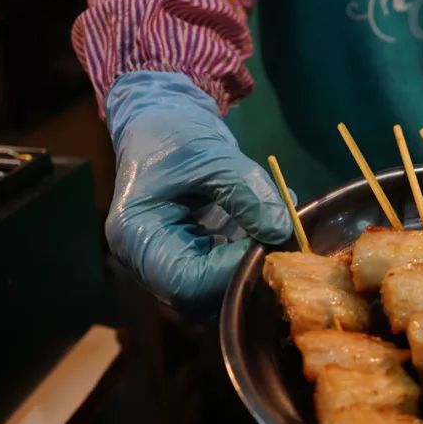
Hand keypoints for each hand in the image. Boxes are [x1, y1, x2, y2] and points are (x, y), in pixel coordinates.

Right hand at [105, 71, 292, 305]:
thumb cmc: (175, 136)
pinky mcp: (194, 260)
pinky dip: (254, 254)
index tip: (270, 242)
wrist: (163, 127)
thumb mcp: (213, 154)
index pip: (186, 282)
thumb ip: (248, 191)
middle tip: (285, 242)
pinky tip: (272, 225)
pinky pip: (227, 273)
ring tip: (279, 228)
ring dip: (256, 265)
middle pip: (202, 297)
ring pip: (219, 290)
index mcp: (137, 237)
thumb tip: (282, 230)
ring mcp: (171, 265)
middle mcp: (149, 263)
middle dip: (249, 272)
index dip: (234, 271)